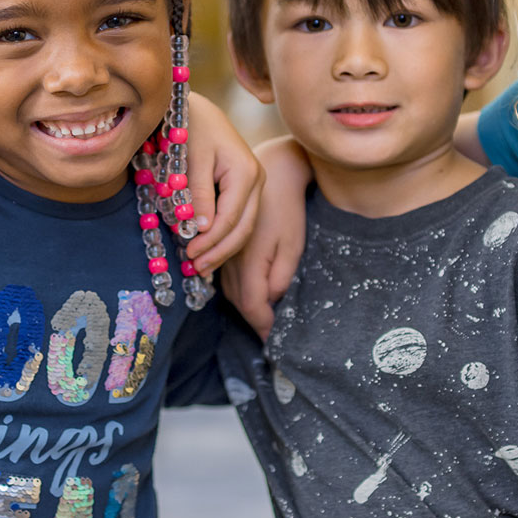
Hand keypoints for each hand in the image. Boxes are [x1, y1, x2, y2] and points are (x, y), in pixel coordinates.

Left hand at [181, 90, 261, 274]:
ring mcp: (255, 183)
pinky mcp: (247, 186)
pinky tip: (209, 248)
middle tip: (197, 268)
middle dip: (220, 251)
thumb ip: (198, 194)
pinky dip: (225, 234)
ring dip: (223, 248)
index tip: (190, 255)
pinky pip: (240, 217)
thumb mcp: (191, 159)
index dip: (210, 241)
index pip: (230, 219)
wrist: (198, 108)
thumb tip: (200, 229)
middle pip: (243, 227)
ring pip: (245, 226)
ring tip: (202, 265)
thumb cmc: (192, 128)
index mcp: (245, 172)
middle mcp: (257, 180)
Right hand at [223, 135, 311, 337]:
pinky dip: (240, 292)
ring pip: (231, 292)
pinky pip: (228, 278)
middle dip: (256, 321)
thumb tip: (273, 299)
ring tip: (265, 320)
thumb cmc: (286, 209)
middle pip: (239, 304)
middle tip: (272, 335)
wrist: (270, 176)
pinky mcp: (225, 247)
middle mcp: (231, 262)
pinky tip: (253, 295)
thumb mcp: (292, 243)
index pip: (253, 307)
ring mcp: (225, 254)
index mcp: (249, 263)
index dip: (264, 327)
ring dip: (247, 308)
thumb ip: (282, 275)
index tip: (276, 341)